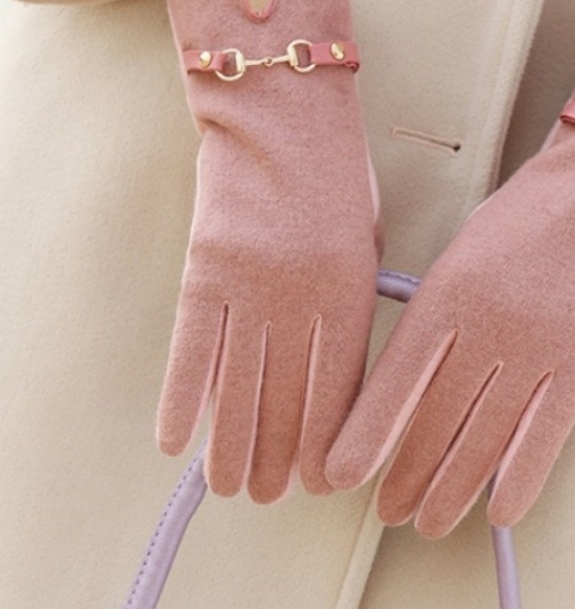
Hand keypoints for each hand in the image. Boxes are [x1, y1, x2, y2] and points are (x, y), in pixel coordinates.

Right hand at [157, 0, 380, 501]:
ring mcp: (248, 283)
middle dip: (281, 456)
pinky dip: (181, 398)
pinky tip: (175, 441)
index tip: (323, 483)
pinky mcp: (204, 269)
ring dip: (231, 444)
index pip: (340, 389)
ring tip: (231, 488)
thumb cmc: (337, 178)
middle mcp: (300, 295)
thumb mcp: (366, 243)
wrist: (280, 113)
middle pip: (287, 398)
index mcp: (352, 290)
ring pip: (236, 385)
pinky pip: (189, 348)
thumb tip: (336, 374)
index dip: (330, 444)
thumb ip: (354, 308)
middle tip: (273, 495)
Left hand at [326, 25, 574, 536]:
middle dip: (404, 476)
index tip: (340, 475)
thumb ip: (431, 316)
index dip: (364, 437)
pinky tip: (499, 514)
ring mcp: (536, 350)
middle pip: (433, 422)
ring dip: (451, 490)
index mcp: (443, 297)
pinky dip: (519, 481)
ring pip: (482, 441)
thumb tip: (404, 381)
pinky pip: (545, 437)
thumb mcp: (457, 256)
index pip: (393, 385)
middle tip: (387, 509)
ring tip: (427, 523)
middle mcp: (484, 329)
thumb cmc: (522, 217)